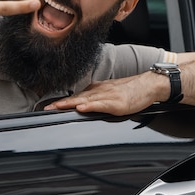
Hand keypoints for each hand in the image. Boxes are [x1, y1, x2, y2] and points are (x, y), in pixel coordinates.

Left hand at [44, 72, 169, 115]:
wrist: (149, 85)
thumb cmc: (132, 91)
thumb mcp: (110, 94)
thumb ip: (97, 98)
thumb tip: (83, 105)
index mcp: (96, 90)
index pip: (76, 97)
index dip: (62, 102)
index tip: (48, 107)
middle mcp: (99, 91)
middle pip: (76, 98)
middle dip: (60, 104)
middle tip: (45, 109)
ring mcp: (107, 96)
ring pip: (85, 100)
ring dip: (70, 104)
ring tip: (57, 107)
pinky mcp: (117, 103)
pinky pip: (101, 104)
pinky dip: (90, 106)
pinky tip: (81, 108)